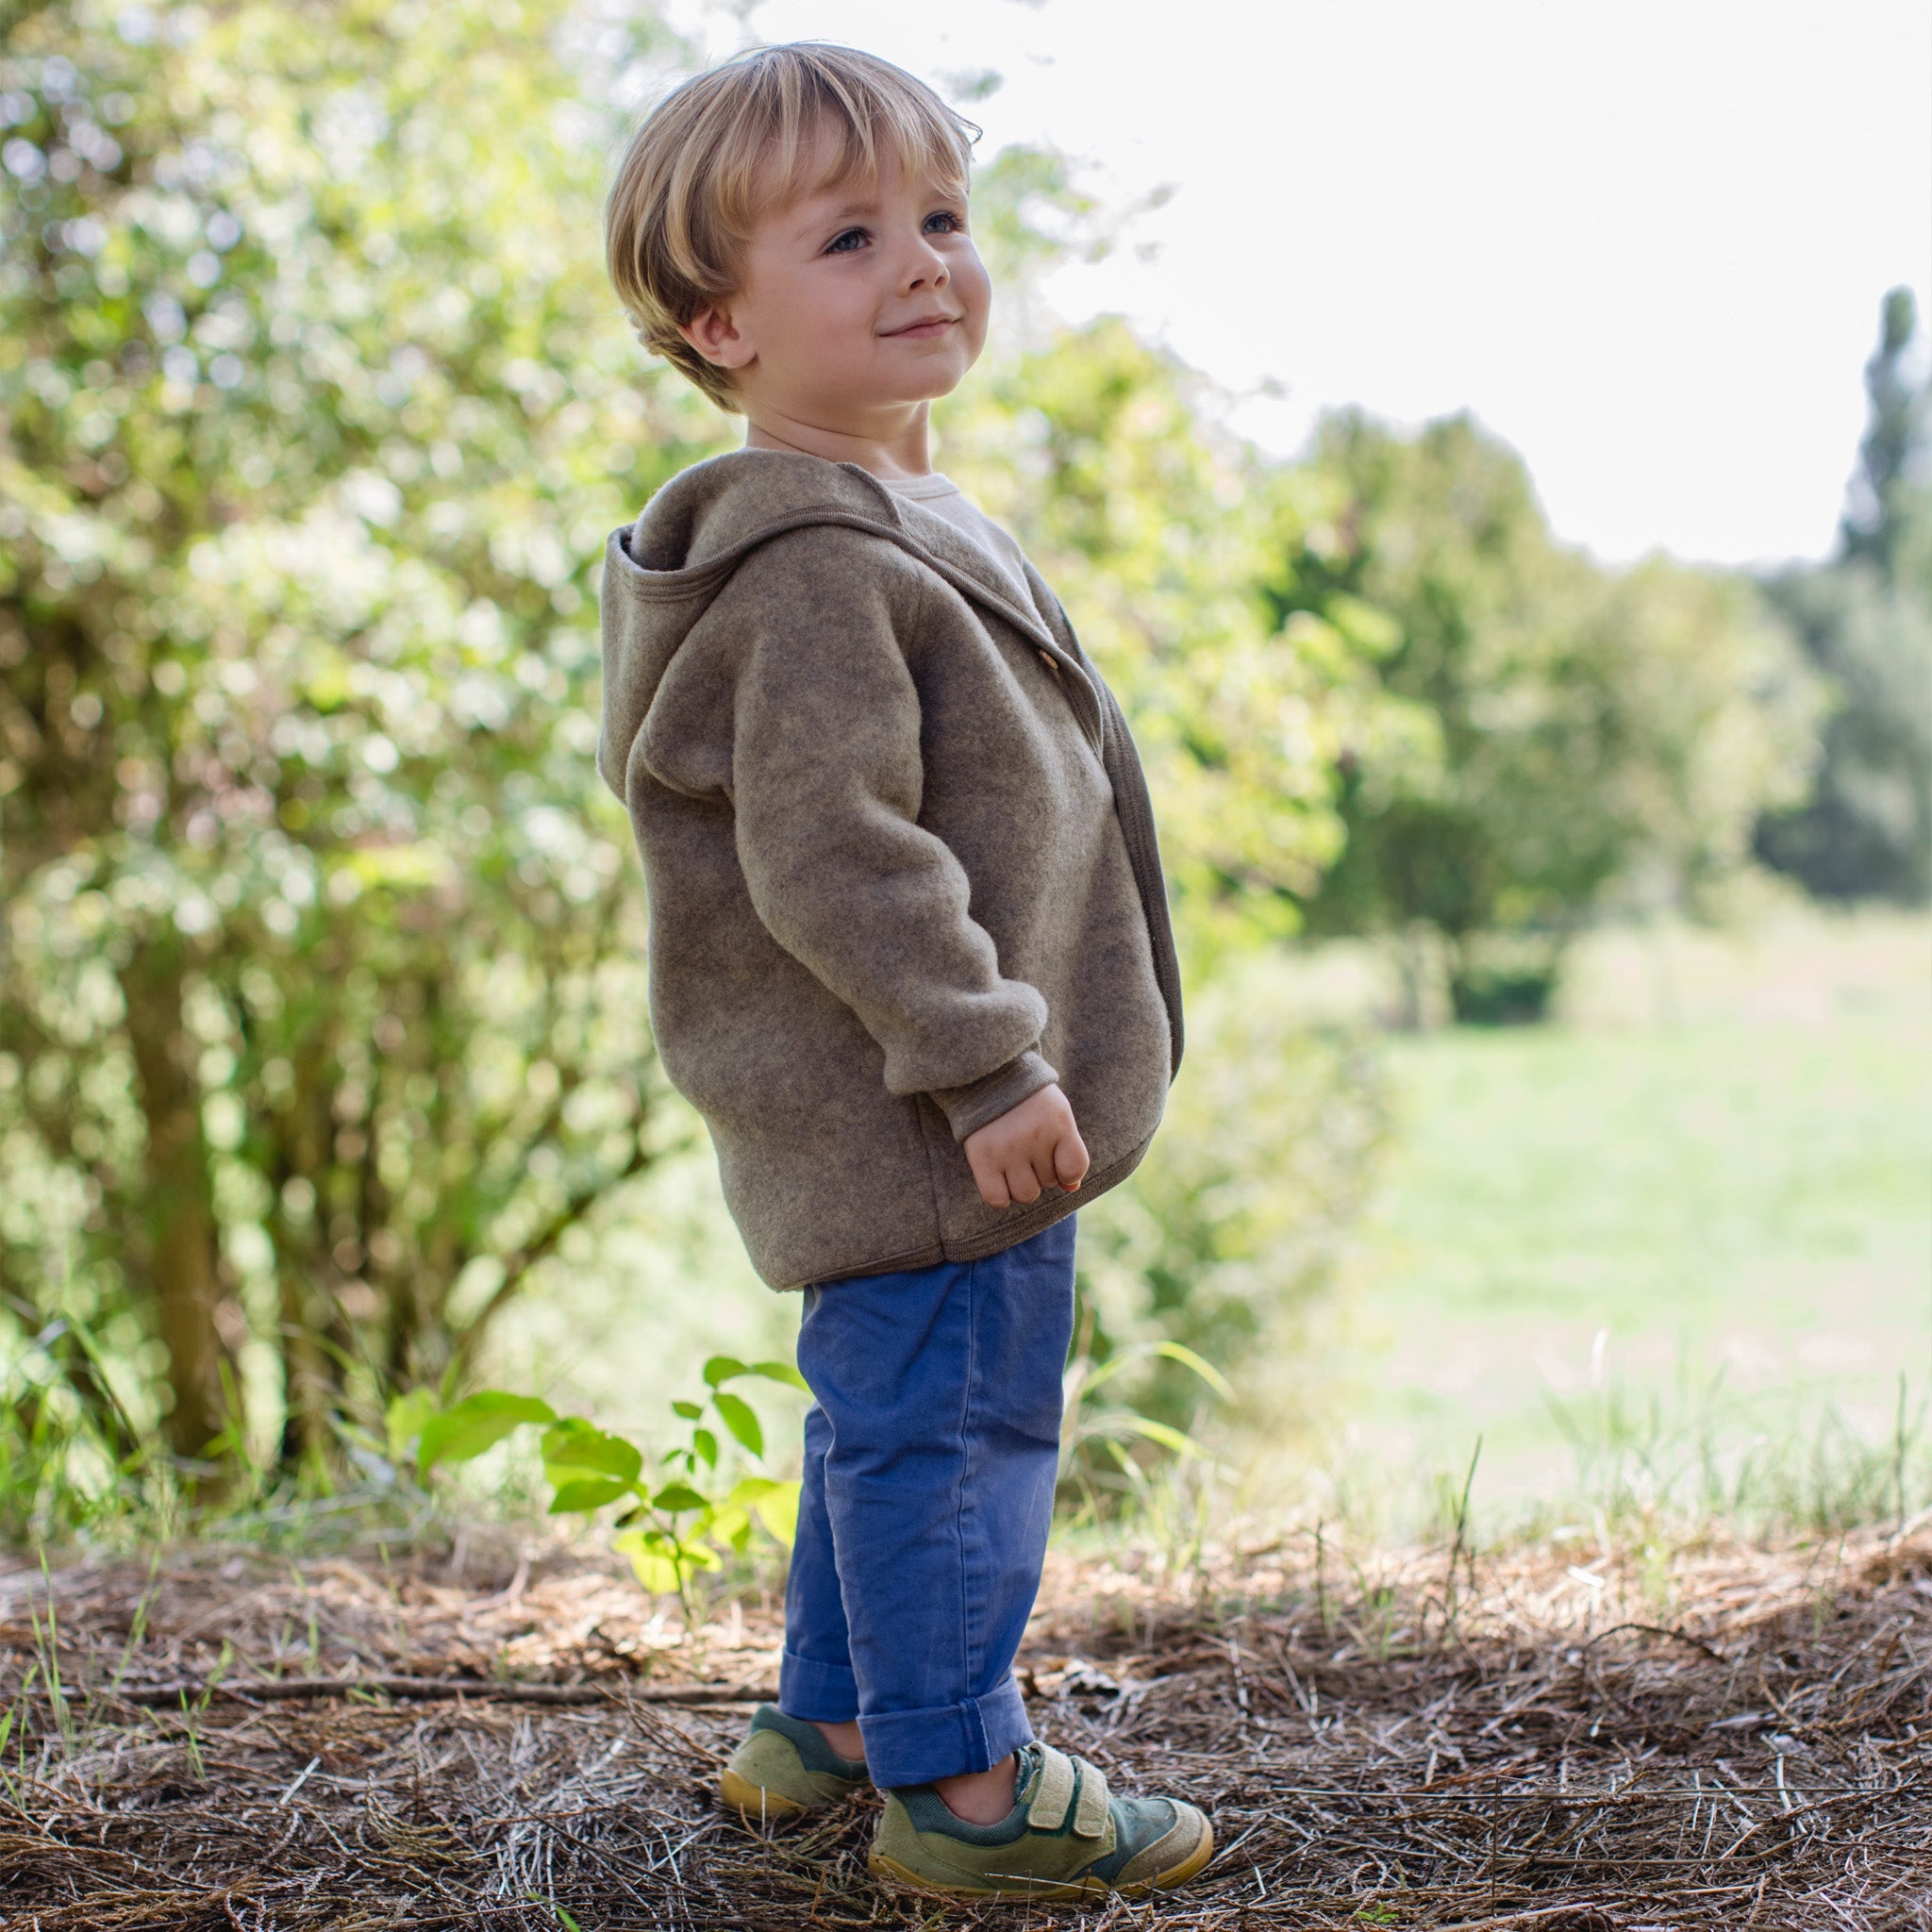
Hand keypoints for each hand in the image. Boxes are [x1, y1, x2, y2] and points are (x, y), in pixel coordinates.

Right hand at [962, 1082, 1088, 1208]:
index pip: (1074, 1168)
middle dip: (1040, 1172)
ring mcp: (1007, 1148)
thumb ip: (1068, 1149)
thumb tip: (1071, 1188)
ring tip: (1013, 1163)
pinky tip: (998, 1178)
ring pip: (1025, 1194)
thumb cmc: (1027, 1100)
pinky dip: (1000, 1196)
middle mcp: (1034, 1136)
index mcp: (1058, 1121)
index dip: (1067, 1173)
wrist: (986, 1076)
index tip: (1057, 1162)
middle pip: (1048, 1182)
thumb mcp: (1055, 1114)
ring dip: (1021, 1185)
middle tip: (1026, 1149)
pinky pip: (997, 1199)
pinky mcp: (982, 1157)